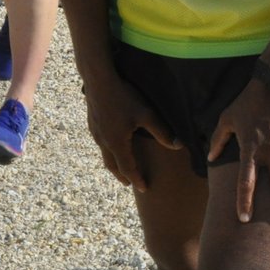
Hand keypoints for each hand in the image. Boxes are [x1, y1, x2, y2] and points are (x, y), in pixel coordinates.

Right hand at [81, 75, 180, 191]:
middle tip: (130, 183)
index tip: (144, 189)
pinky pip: (101, 143)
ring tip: (121, 167)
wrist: (99, 81)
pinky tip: (113, 144)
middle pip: (112, 165)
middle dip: (122, 176)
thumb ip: (161, 131)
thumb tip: (177, 146)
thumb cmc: (124, 97)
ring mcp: (96, 133)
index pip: (127, 168)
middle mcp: (103, 141)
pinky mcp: (92, 124)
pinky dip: (108, 151)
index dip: (137, 179)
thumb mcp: (146, 114)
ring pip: (105, 155)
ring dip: (114, 164)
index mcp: (116, 143)